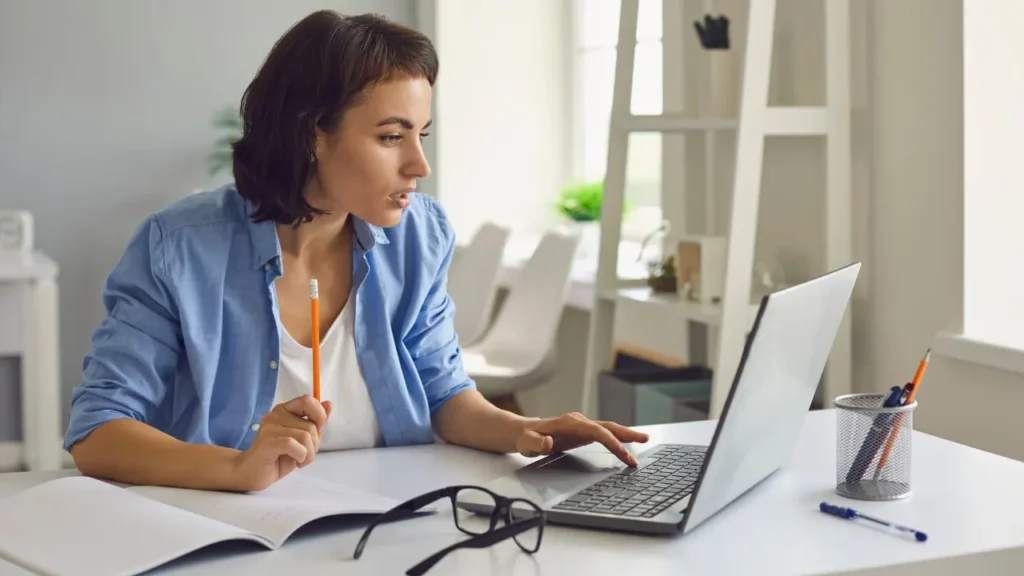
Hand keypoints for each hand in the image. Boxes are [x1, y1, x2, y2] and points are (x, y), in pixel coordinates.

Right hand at [231, 395, 332, 490]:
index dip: (319, 415)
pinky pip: (294, 445)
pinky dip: (301, 456)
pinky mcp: (267, 442)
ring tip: (300, 461)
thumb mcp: (301, 439)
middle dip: (315, 444)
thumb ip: (313, 422)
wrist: (250, 473)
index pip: (307, 400)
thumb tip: (328, 404)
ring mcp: (270, 427)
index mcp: (284, 410)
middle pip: (310, 425)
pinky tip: (296, 462)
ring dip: (309, 454)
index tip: (318, 431)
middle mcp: (276, 415)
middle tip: (305, 454)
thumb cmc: (277, 457)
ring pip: (305, 436)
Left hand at [515, 412, 648, 465]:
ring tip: (643, 440)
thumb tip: (547, 442)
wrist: (524, 432)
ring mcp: (581, 425)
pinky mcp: (582, 431)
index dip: (612, 442)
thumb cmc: (526, 438)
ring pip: (608, 428)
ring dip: (625, 434)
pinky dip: (616, 437)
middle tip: (645, 440)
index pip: (597, 432)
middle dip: (627, 434)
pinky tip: (625, 443)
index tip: (624, 454)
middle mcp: (578, 421)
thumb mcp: (527, 443)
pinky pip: (603, 433)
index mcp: (570, 424)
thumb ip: (536, 443)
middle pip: (607, 426)